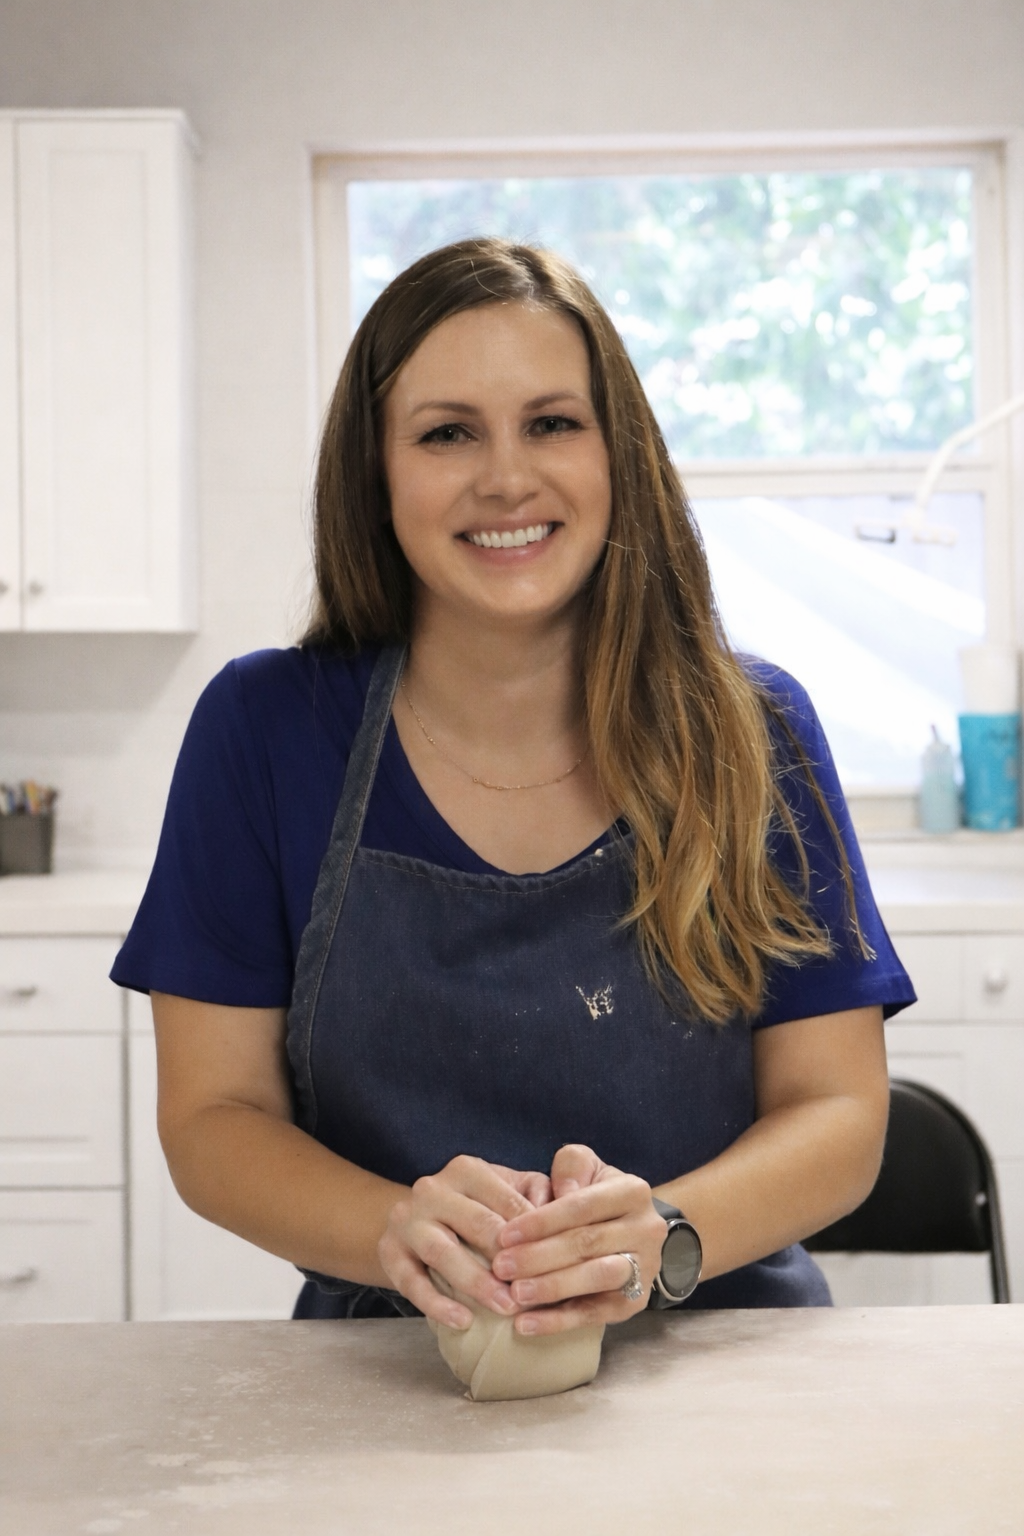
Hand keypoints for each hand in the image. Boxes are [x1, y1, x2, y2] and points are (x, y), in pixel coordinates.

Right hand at [378, 1156, 551, 1328]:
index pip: (507, 1199)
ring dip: (477, 1283)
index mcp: (466, 1169)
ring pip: (444, 1253)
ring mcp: (407, 1220)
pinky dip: (437, 1304)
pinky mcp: (389, 1252)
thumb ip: (536, 1193)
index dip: (535, 1232)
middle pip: (476, 1223)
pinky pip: (412, 1282)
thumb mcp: (504, 1189)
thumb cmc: (473, 1208)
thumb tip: (568, 1208)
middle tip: (537, 1291)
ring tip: (506, 1309)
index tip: (560, 1262)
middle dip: (509, 1259)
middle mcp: (432, 1189)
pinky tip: (463, 1321)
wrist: (413, 1220)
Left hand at [491, 1144, 665, 1334]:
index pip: (582, 1206)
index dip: (541, 1221)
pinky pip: (596, 1315)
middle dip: (539, 1256)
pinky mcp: (634, 1303)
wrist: (630, 1229)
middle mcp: (646, 1229)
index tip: (504, 1234)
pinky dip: (560, 1322)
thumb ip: (571, 1166)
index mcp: (633, 1191)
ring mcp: (645, 1268)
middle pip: (588, 1244)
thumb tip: (561, 1190)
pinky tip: (526, 1324)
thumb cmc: (594, 1195)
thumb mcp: (585, 1168)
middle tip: (501, 1267)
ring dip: (552, 1288)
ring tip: (515, 1293)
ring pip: (597, 1279)